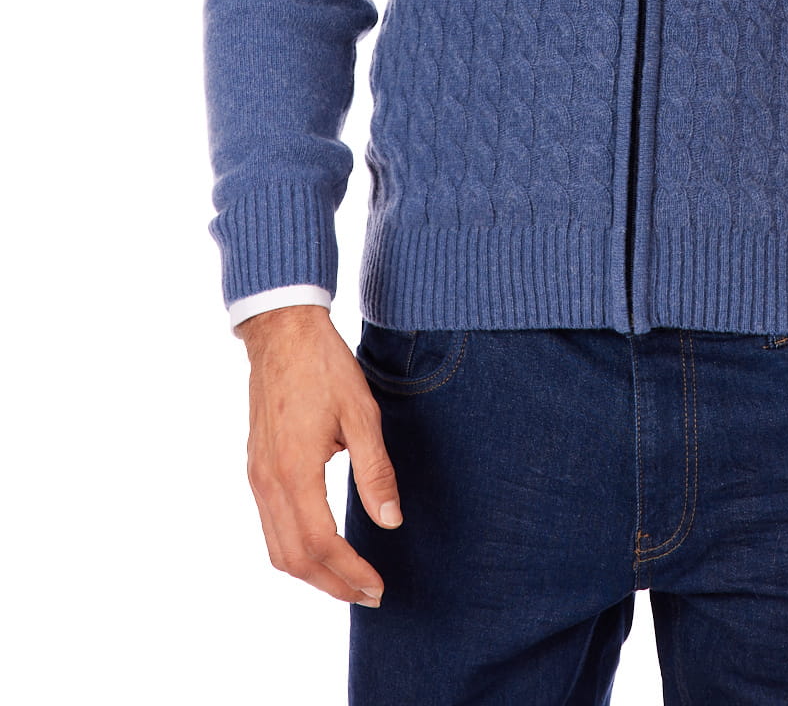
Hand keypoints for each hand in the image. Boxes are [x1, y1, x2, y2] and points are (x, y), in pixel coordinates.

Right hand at [238, 304, 401, 605]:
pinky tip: (322, 547)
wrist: (282, 333)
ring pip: (277, 549)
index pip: (321, 543)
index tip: (378, 586)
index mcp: (296, 471)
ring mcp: (257, 477)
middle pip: (294, 559)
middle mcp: (269, 482)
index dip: (351, 572)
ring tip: (348, 580)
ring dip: (311, 573)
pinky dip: (295, 550)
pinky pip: (270, 526)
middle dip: (332, 585)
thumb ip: (375, 471)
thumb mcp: (362, 413)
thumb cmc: (325, 367)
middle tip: (369, 594)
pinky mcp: (256, 469)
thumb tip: (391, 521)